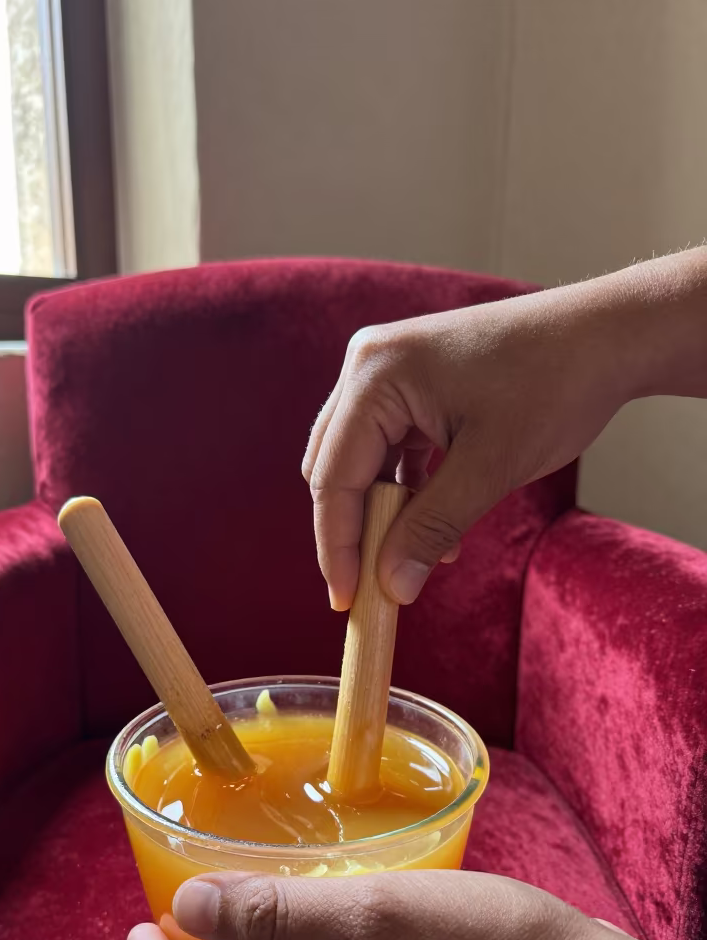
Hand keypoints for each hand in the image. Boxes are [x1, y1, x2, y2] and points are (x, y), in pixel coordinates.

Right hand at [303, 248, 706, 608]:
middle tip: (374, 588)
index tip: (347, 602)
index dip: (337, 545)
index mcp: (375, 376)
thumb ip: (431, 528)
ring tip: (417, 560)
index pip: (333, 476)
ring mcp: (388, 370)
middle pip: (335, 467)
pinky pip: (390, 447)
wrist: (606, 337)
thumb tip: (392, 588)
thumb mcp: (490, 469)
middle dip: (355, 530)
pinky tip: (437, 526)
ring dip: (384, 513)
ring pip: (360, 461)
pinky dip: (406, 490)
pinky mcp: (411, 383)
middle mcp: (368, 365)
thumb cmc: (554, 387)